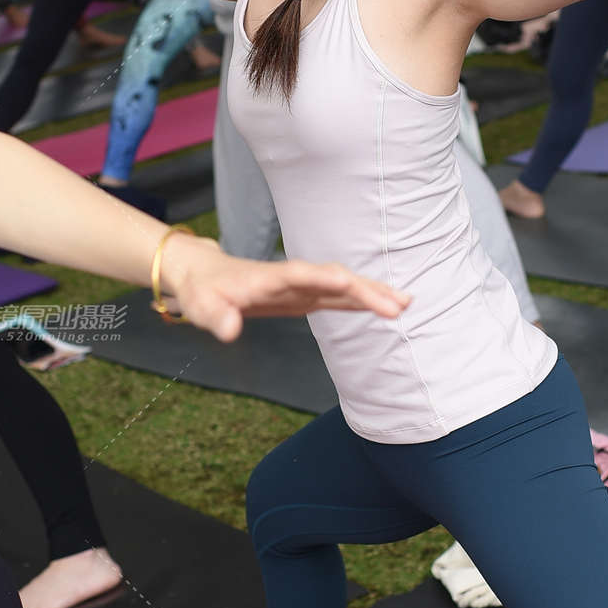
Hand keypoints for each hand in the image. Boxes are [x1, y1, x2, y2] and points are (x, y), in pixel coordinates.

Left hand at [160, 236, 410, 340]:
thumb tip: (230, 332)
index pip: (303, 275)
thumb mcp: (200, 306)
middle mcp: (293, 278)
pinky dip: (365, 300)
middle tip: (397, 307)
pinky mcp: (308, 296)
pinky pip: (341, 297)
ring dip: (374, 293)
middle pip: (335, 279)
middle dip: (366, 290)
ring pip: (344, 286)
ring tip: (407, 303)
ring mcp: (304, 286)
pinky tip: (390, 306)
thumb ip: (216, 317)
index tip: (351, 285)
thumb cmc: (202, 292)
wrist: (205, 275)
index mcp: (270, 278)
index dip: (328, 279)